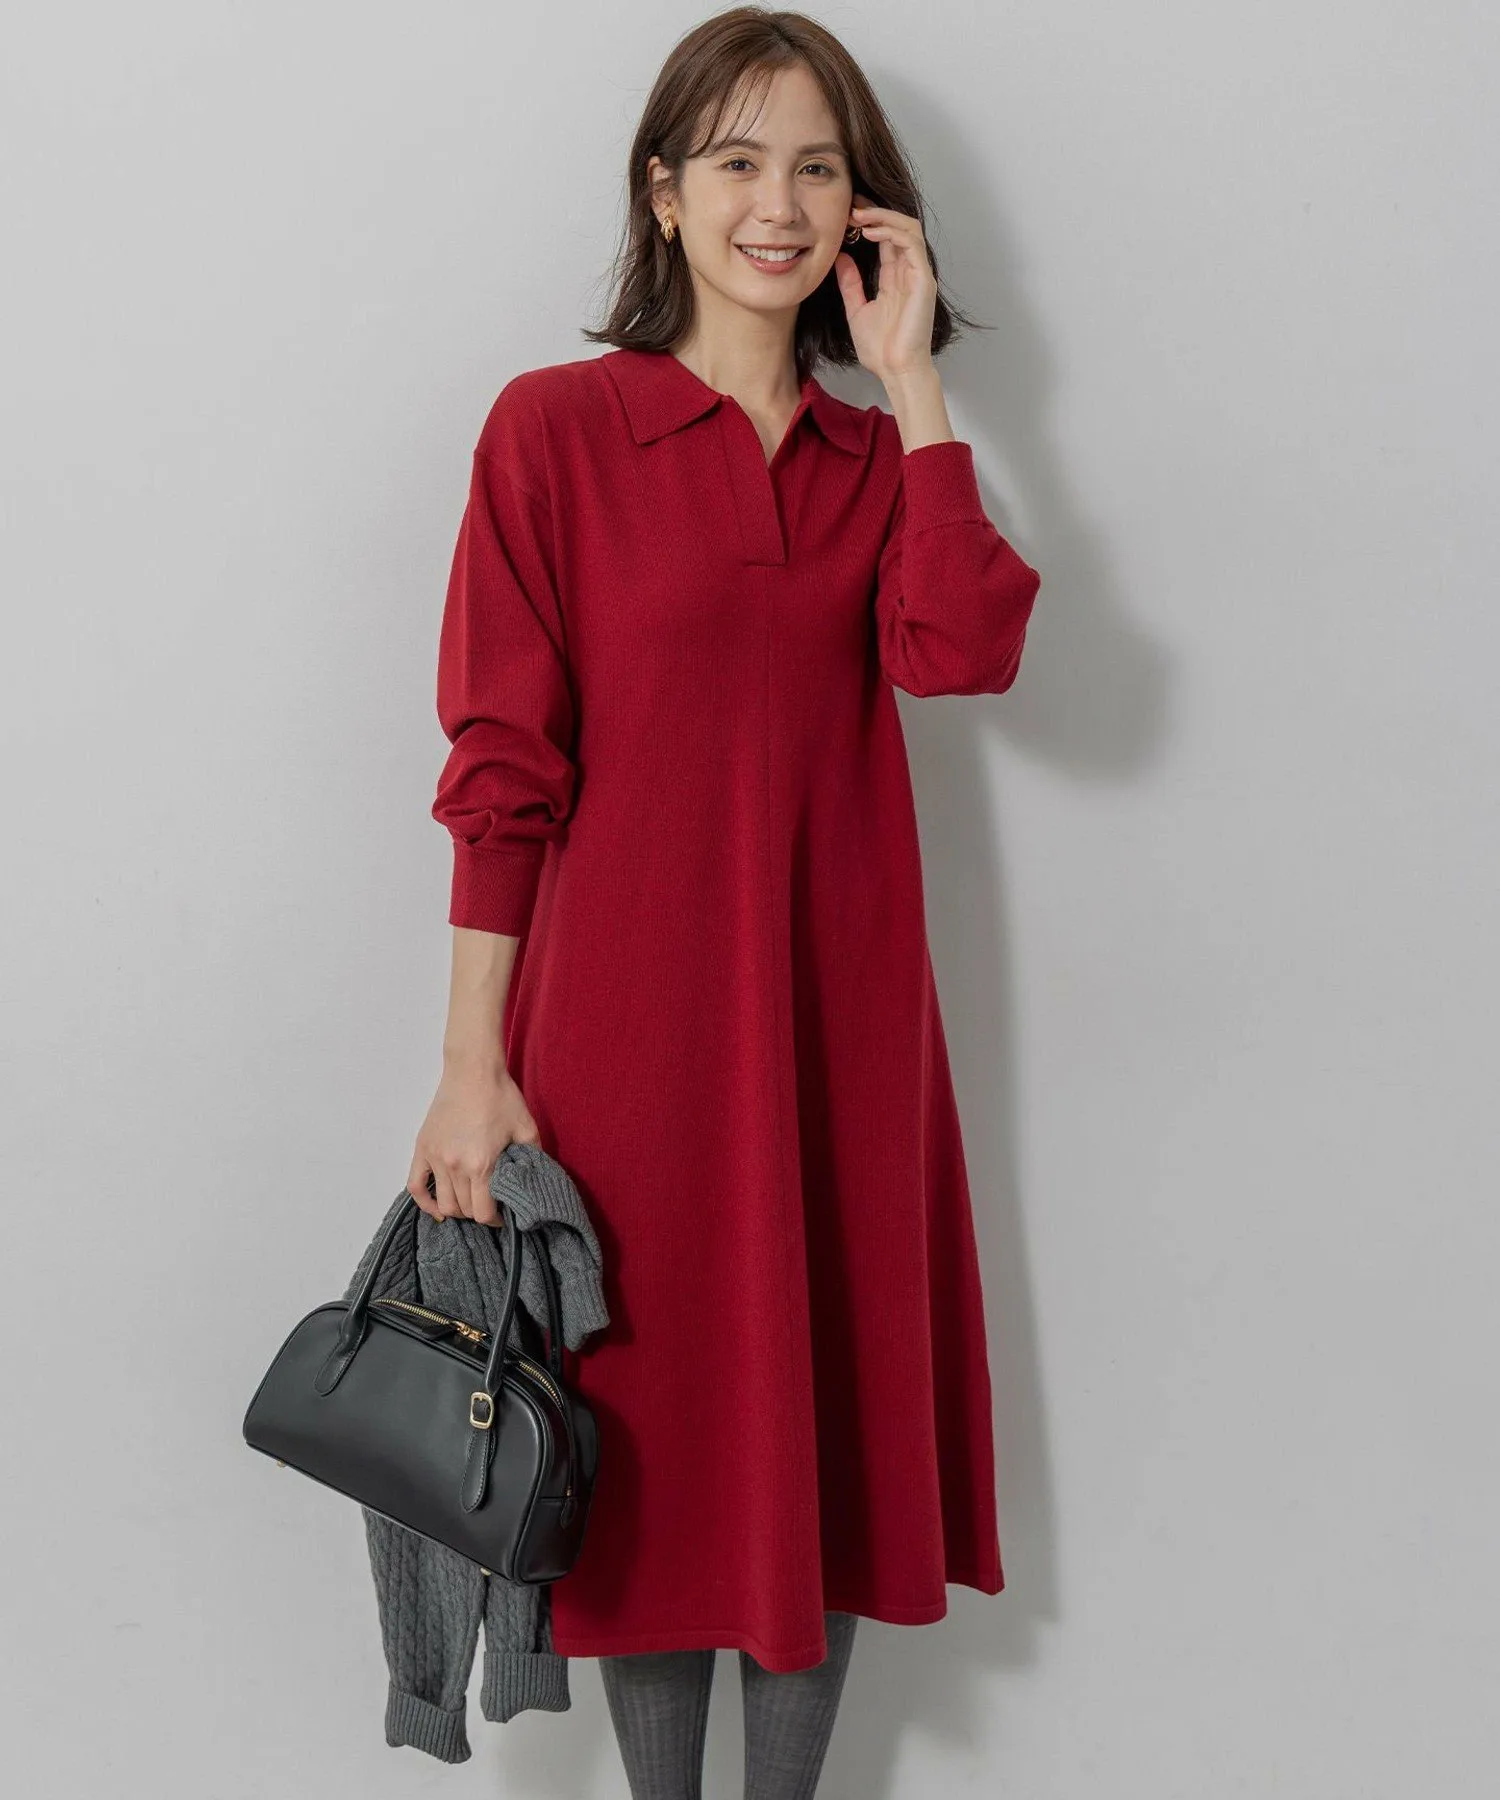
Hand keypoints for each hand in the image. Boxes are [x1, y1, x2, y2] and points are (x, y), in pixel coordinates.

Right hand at [407, 1058, 540, 1224]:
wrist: (473, 1070)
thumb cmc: (501, 1097)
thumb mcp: (527, 1128)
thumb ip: (534, 1158)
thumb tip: (535, 1182)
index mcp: (481, 1164)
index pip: (483, 1213)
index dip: (495, 1220)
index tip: (503, 1216)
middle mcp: (455, 1166)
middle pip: (464, 1210)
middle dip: (479, 1213)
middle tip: (490, 1205)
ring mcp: (435, 1158)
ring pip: (443, 1203)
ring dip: (458, 1209)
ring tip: (471, 1202)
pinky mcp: (423, 1148)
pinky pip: (415, 1185)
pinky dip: (425, 1202)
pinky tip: (438, 1208)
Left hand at [832, 193, 938, 386]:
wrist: (895, 371)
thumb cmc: (881, 349)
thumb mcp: (856, 309)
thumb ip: (851, 283)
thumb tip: (841, 256)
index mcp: (895, 277)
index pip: (885, 237)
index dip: (869, 221)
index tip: (845, 214)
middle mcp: (909, 271)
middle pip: (898, 226)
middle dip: (875, 211)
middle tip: (850, 205)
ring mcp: (918, 274)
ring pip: (908, 228)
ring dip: (883, 216)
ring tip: (859, 214)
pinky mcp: (924, 280)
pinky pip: (912, 244)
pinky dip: (892, 231)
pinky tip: (871, 231)